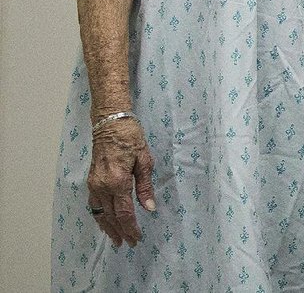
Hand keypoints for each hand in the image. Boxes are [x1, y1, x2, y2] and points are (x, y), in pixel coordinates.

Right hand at [87, 117, 155, 246]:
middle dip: (121, 231)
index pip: (124, 212)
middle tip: (129, 243)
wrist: (110, 124)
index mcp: (118, 181)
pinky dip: (100, 216)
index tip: (137, 238)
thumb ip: (145, 186)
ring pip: (99, 213)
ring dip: (108, 227)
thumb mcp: (144, 161)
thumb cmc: (131, 138)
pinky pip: (94, 204)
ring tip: (116, 239)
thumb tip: (149, 208)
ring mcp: (94, 184)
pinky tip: (106, 221)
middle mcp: (102, 186)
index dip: (131, 228)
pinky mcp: (91, 181)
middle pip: (111, 216)